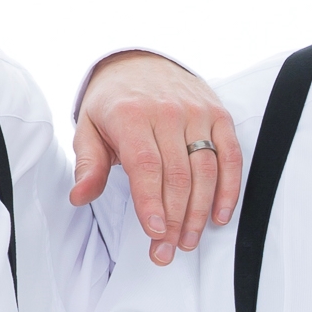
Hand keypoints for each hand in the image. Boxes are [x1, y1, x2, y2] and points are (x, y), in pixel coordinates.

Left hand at [71, 51, 243, 266]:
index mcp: (130, 114)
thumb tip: (80, 197)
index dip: (152, 202)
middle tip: (167, 250)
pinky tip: (220, 215)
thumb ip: (87, 164)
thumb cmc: (113, 102)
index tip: (155, 232)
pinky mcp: (219, 115)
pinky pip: (231, 156)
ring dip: (200, 212)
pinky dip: (230, 189)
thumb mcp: (88, 127)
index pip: (145, 166)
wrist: (141, 60)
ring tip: (189, 241)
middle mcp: (167, 112)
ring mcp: (197, 112)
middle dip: (175, 219)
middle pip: (178, 174)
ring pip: (206, 170)